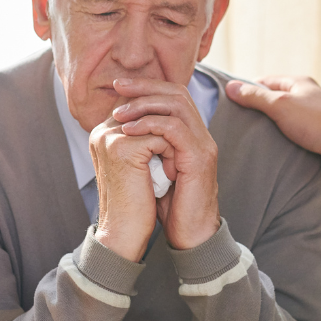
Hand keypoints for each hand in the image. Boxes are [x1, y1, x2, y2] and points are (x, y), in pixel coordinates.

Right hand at [89, 118, 168, 261]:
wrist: (124, 234)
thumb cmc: (134, 203)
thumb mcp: (138, 164)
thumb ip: (143, 139)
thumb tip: (167, 117)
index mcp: (103, 133)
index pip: (140, 107)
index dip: (163, 124)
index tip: (174, 148)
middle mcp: (102, 131)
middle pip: (149, 109)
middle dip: (169, 131)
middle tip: (177, 158)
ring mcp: (110, 138)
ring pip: (158, 122)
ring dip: (173, 144)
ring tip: (172, 169)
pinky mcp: (123, 148)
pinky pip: (161, 136)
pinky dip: (172, 155)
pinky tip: (170, 175)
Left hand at [111, 77, 220, 250]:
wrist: (190, 234)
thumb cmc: (170, 206)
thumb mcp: (153, 168)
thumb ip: (146, 146)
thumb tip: (120, 127)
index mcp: (191, 135)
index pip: (173, 95)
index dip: (146, 86)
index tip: (119, 87)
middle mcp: (201, 135)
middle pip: (176, 92)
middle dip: (144, 87)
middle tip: (117, 88)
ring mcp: (203, 145)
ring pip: (177, 105)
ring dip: (144, 104)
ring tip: (119, 114)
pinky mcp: (199, 158)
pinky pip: (175, 128)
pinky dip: (150, 124)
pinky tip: (130, 130)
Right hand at [225, 76, 320, 173]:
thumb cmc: (315, 122)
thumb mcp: (280, 105)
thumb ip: (255, 96)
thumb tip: (230, 87)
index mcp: (298, 83)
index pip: (265, 81)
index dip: (247, 90)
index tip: (232, 103)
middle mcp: (306, 96)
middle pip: (274, 100)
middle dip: (258, 111)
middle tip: (239, 123)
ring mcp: (312, 115)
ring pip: (283, 118)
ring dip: (271, 127)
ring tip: (253, 138)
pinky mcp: (317, 133)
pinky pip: (294, 133)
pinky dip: (283, 139)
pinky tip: (273, 148)